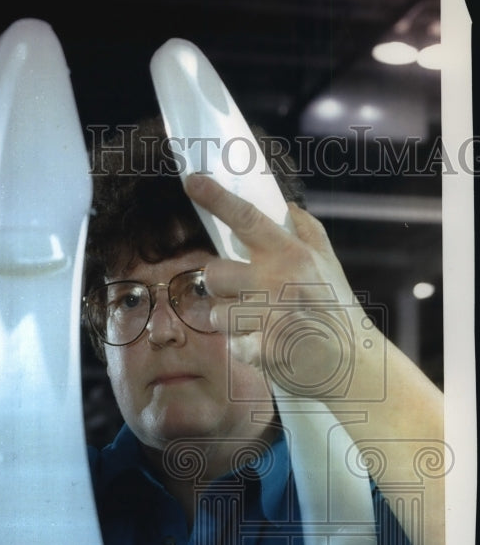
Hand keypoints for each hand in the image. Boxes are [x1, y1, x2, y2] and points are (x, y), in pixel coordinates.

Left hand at [185, 173, 378, 401]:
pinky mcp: (263, 349)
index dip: (216, 198)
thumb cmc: (337, 311)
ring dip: (231, 322)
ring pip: (216, 314)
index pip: (246, 218)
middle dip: (222, 288)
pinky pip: (232, 345)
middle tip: (244, 296)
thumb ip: (307, 232)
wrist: (354, 363)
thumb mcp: (329, 264)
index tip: (191, 181)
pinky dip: (245, 350)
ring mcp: (269, 316)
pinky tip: (267, 348)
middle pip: (213, 274)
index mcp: (291, 254)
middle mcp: (277, 280)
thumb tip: (289, 206)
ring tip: (259, 326)